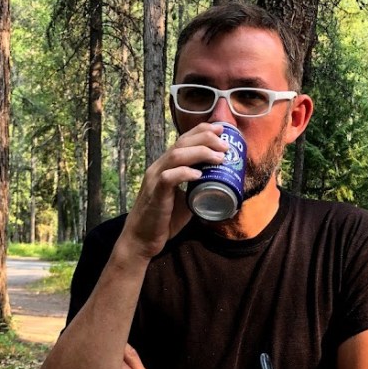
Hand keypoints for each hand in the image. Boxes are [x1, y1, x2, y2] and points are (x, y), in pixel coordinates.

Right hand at [119, 122, 227, 258]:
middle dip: (206, 138)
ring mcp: (155, 179)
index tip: (220, 129)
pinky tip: (199, 175)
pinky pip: (168, 178)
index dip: (201, 131)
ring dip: (200, 153)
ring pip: (176, 156)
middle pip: (182, 143)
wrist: (141, 239)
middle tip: (225, 144)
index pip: (182, 140)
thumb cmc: (163, 220)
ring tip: (219, 157)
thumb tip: (220, 188)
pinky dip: (185, 173)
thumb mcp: (184, 201)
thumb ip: (197, 191)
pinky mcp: (155, 194)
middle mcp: (159, 167)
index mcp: (165, 166)